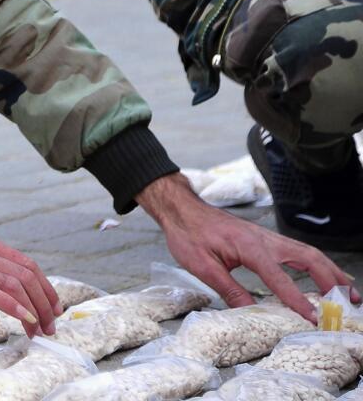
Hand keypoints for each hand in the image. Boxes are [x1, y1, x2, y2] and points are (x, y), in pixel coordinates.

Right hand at [0, 213, 60, 335]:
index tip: (51, 308)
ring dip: (34, 308)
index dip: (43, 286)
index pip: (23, 263)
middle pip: (26, 272)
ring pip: (16, 282)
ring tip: (39, 330)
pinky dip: (14, 305)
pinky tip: (25, 319)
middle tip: (51, 325)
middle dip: (44, 301)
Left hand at [137, 173, 359, 321]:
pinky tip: (325, 275)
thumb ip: (228, 289)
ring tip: (349, 292)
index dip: (297, 299)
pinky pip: (299, 250)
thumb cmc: (189, 235)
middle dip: (331, 280)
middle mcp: (265, 239)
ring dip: (330, 271)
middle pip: (308, 258)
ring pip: (308, 252)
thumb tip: (249, 312)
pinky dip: (318, 263)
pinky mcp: (266, 239)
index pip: (279, 277)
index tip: (312, 318)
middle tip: (348, 303)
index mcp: (249, 246)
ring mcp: (268, 237)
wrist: (182, 209)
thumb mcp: (202, 266)